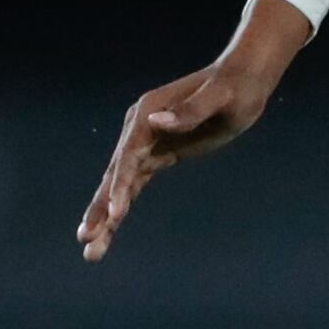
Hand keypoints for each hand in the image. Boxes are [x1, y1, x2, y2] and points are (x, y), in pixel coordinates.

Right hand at [76, 0, 311, 259]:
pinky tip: (109, 228)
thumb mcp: (220, 97)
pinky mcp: (159, 154)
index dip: (119, 186)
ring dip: (105, 216)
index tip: (115, 214)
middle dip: (101, 209)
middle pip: (114, 175)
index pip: (128, 157)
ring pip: (120, 185)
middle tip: (85, 240)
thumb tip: (156, 121)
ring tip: (90, 250)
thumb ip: (190, 111)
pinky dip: (122, 206)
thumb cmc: (235, 86)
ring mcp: (146, 143)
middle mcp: (139, 129)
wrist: (244, 78)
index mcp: (147, 115)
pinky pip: (135, 185)